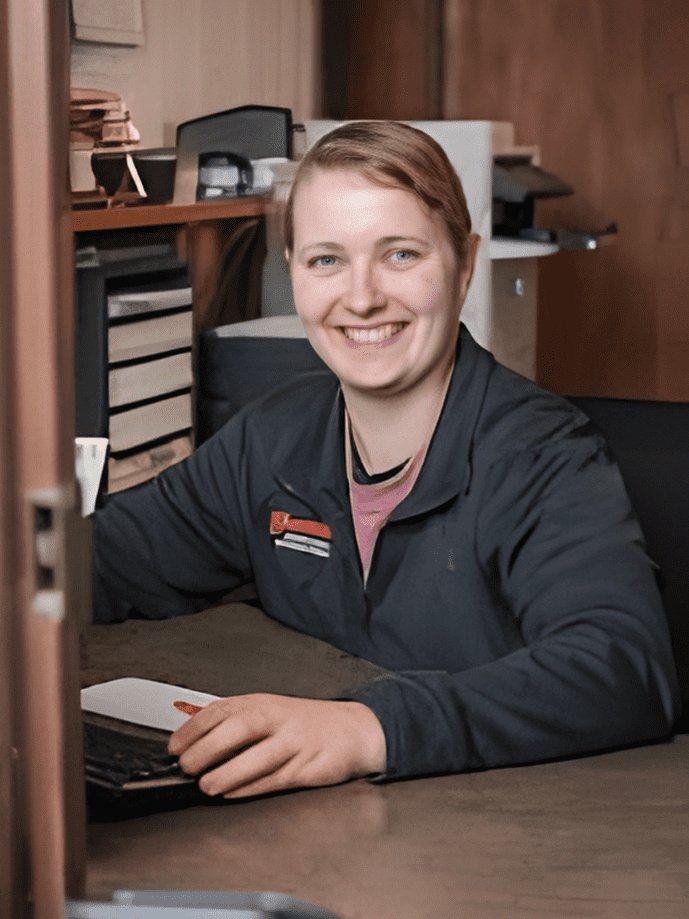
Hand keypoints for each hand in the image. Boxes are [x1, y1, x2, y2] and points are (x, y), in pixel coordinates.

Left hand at [167, 693, 386, 798]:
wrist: (351, 730)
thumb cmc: (302, 724)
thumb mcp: (268, 712)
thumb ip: (234, 723)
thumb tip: (192, 742)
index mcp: (261, 703)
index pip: (222, 709)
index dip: (194, 728)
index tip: (174, 746)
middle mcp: (277, 718)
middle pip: (239, 727)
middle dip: (208, 748)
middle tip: (187, 766)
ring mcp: (294, 742)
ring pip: (258, 756)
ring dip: (228, 772)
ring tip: (207, 785)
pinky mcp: (307, 766)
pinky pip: (275, 778)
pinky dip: (250, 787)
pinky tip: (233, 792)